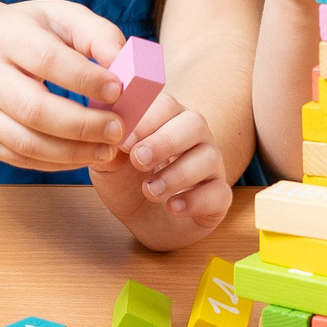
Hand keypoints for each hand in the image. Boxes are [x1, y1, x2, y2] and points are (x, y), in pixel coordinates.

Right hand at [0, 0, 126, 171]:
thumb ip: (97, 34)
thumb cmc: (31, 32)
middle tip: (119, 129)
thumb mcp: (61, 17)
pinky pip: (21, 158)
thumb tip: (124, 62)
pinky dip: (58, 162)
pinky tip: (84, 155)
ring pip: (26, 142)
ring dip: (73, 152)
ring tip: (108, 149)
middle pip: (33, 109)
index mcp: (6, 35)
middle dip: (82, 124)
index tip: (119, 90)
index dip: (85, 78)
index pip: (47, 60)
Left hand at [93, 91, 233, 233]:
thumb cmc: (127, 183)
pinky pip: (219, 192)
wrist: (142, 221)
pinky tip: (173, 207)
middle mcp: (195, 137)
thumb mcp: (108, 167)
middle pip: (194, 123)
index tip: (124, 142)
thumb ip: (108, 151)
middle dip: (165, 141)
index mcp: (167, 119)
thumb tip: (109, 138)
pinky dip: (195, 200)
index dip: (146, 120)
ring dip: (178, 174)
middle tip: (139, 160)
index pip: (166, 105)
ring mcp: (211, 166)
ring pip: (209, 157)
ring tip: (150, 191)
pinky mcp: (219, 196)